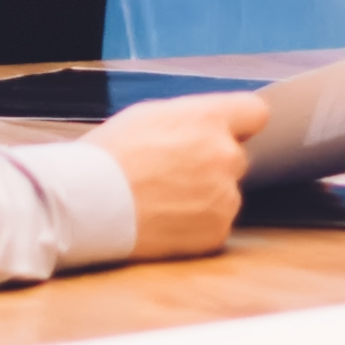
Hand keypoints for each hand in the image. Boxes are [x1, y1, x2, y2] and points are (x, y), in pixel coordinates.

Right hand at [93, 97, 254, 258]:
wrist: (89, 205)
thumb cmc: (110, 156)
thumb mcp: (148, 115)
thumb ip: (190, 118)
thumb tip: (209, 124)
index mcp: (209, 120)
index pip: (256, 112)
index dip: (240, 122)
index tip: (226, 131)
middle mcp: (226, 156)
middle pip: (236, 156)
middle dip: (212, 163)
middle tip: (174, 172)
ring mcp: (225, 197)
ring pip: (225, 192)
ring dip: (205, 196)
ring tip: (163, 200)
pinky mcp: (217, 231)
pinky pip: (215, 223)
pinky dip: (196, 224)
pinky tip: (166, 220)